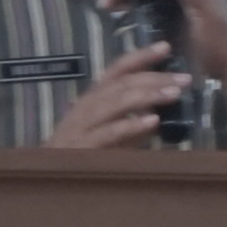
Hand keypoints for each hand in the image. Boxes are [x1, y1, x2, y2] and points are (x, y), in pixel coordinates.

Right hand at [45, 42, 188, 149]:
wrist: (43, 179)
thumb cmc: (78, 157)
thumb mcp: (108, 136)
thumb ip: (130, 125)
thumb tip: (159, 114)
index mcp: (93, 99)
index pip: (117, 70)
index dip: (141, 56)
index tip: (166, 47)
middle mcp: (86, 106)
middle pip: (121, 83)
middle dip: (154, 77)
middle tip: (184, 77)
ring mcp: (82, 126)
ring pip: (116, 102)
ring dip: (147, 95)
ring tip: (173, 93)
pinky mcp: (82, 147)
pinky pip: (109, 133)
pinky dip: (131, 125)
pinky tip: (152, 122)